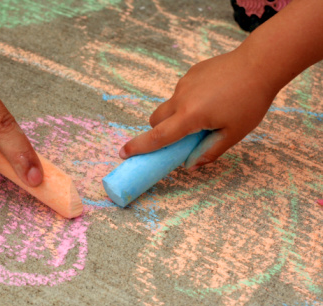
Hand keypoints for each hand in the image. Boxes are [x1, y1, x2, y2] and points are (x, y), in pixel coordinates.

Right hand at [119, 49, 277, 169]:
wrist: (260, 63)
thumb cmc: (250, 101)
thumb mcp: (234, 133)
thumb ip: (209, 151)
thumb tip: (190, 165)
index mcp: (190, 116)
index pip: (158, 136)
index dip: (139, 147)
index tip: (123, 153)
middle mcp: (181, 98)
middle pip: (155, 120)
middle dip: (160, 131)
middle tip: (182, 136)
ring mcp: (184, 83)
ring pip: (169, 106)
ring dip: (177, 115)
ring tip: (208, 113)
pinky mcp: (191, 73)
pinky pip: (182, 92)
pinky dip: (189, 100)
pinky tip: (214, 96)